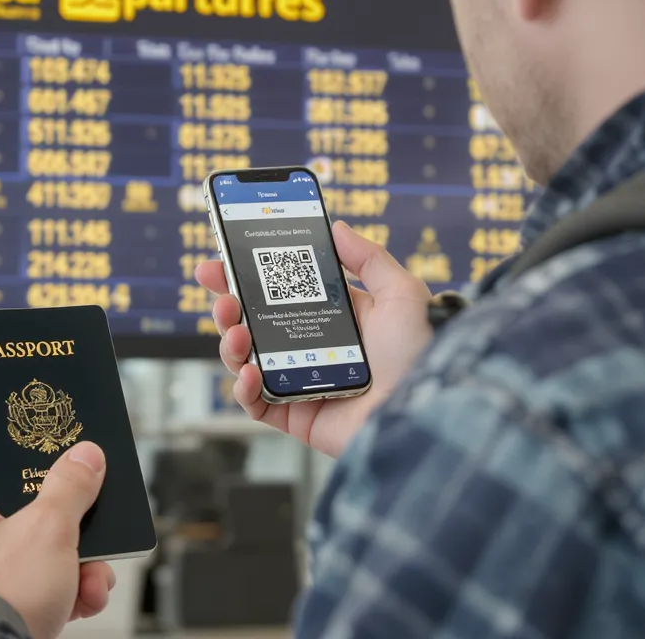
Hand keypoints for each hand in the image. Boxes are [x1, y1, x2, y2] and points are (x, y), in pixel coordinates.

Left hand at [0, 439, 115, 638]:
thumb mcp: (49, 531)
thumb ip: (69, 488)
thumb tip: (84, 459)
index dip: (0, 449)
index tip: (33, 454)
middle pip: (0, 509)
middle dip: (54, 526)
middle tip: (81, 529)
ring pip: (7, 554)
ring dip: (57, 566)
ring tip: (88, 581)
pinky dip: (36, 594)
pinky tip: (74, 604)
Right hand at [195, 221, 432, 457]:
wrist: (424, 411)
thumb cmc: (420, 354)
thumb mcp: (402, 293)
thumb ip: (369, 258)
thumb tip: (338, 227)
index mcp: (335, 318)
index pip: (282, 292)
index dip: (250, 275)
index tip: (224, 258)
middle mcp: (313, 348)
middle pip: (256, 323)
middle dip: (229, 304)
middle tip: (219, 292)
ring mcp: (300, 381)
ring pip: (246, 360)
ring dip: (230, 343)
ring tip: (235, 331)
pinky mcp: (295, 415)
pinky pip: (255, 403)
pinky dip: (243, 388)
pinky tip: (249, 372)